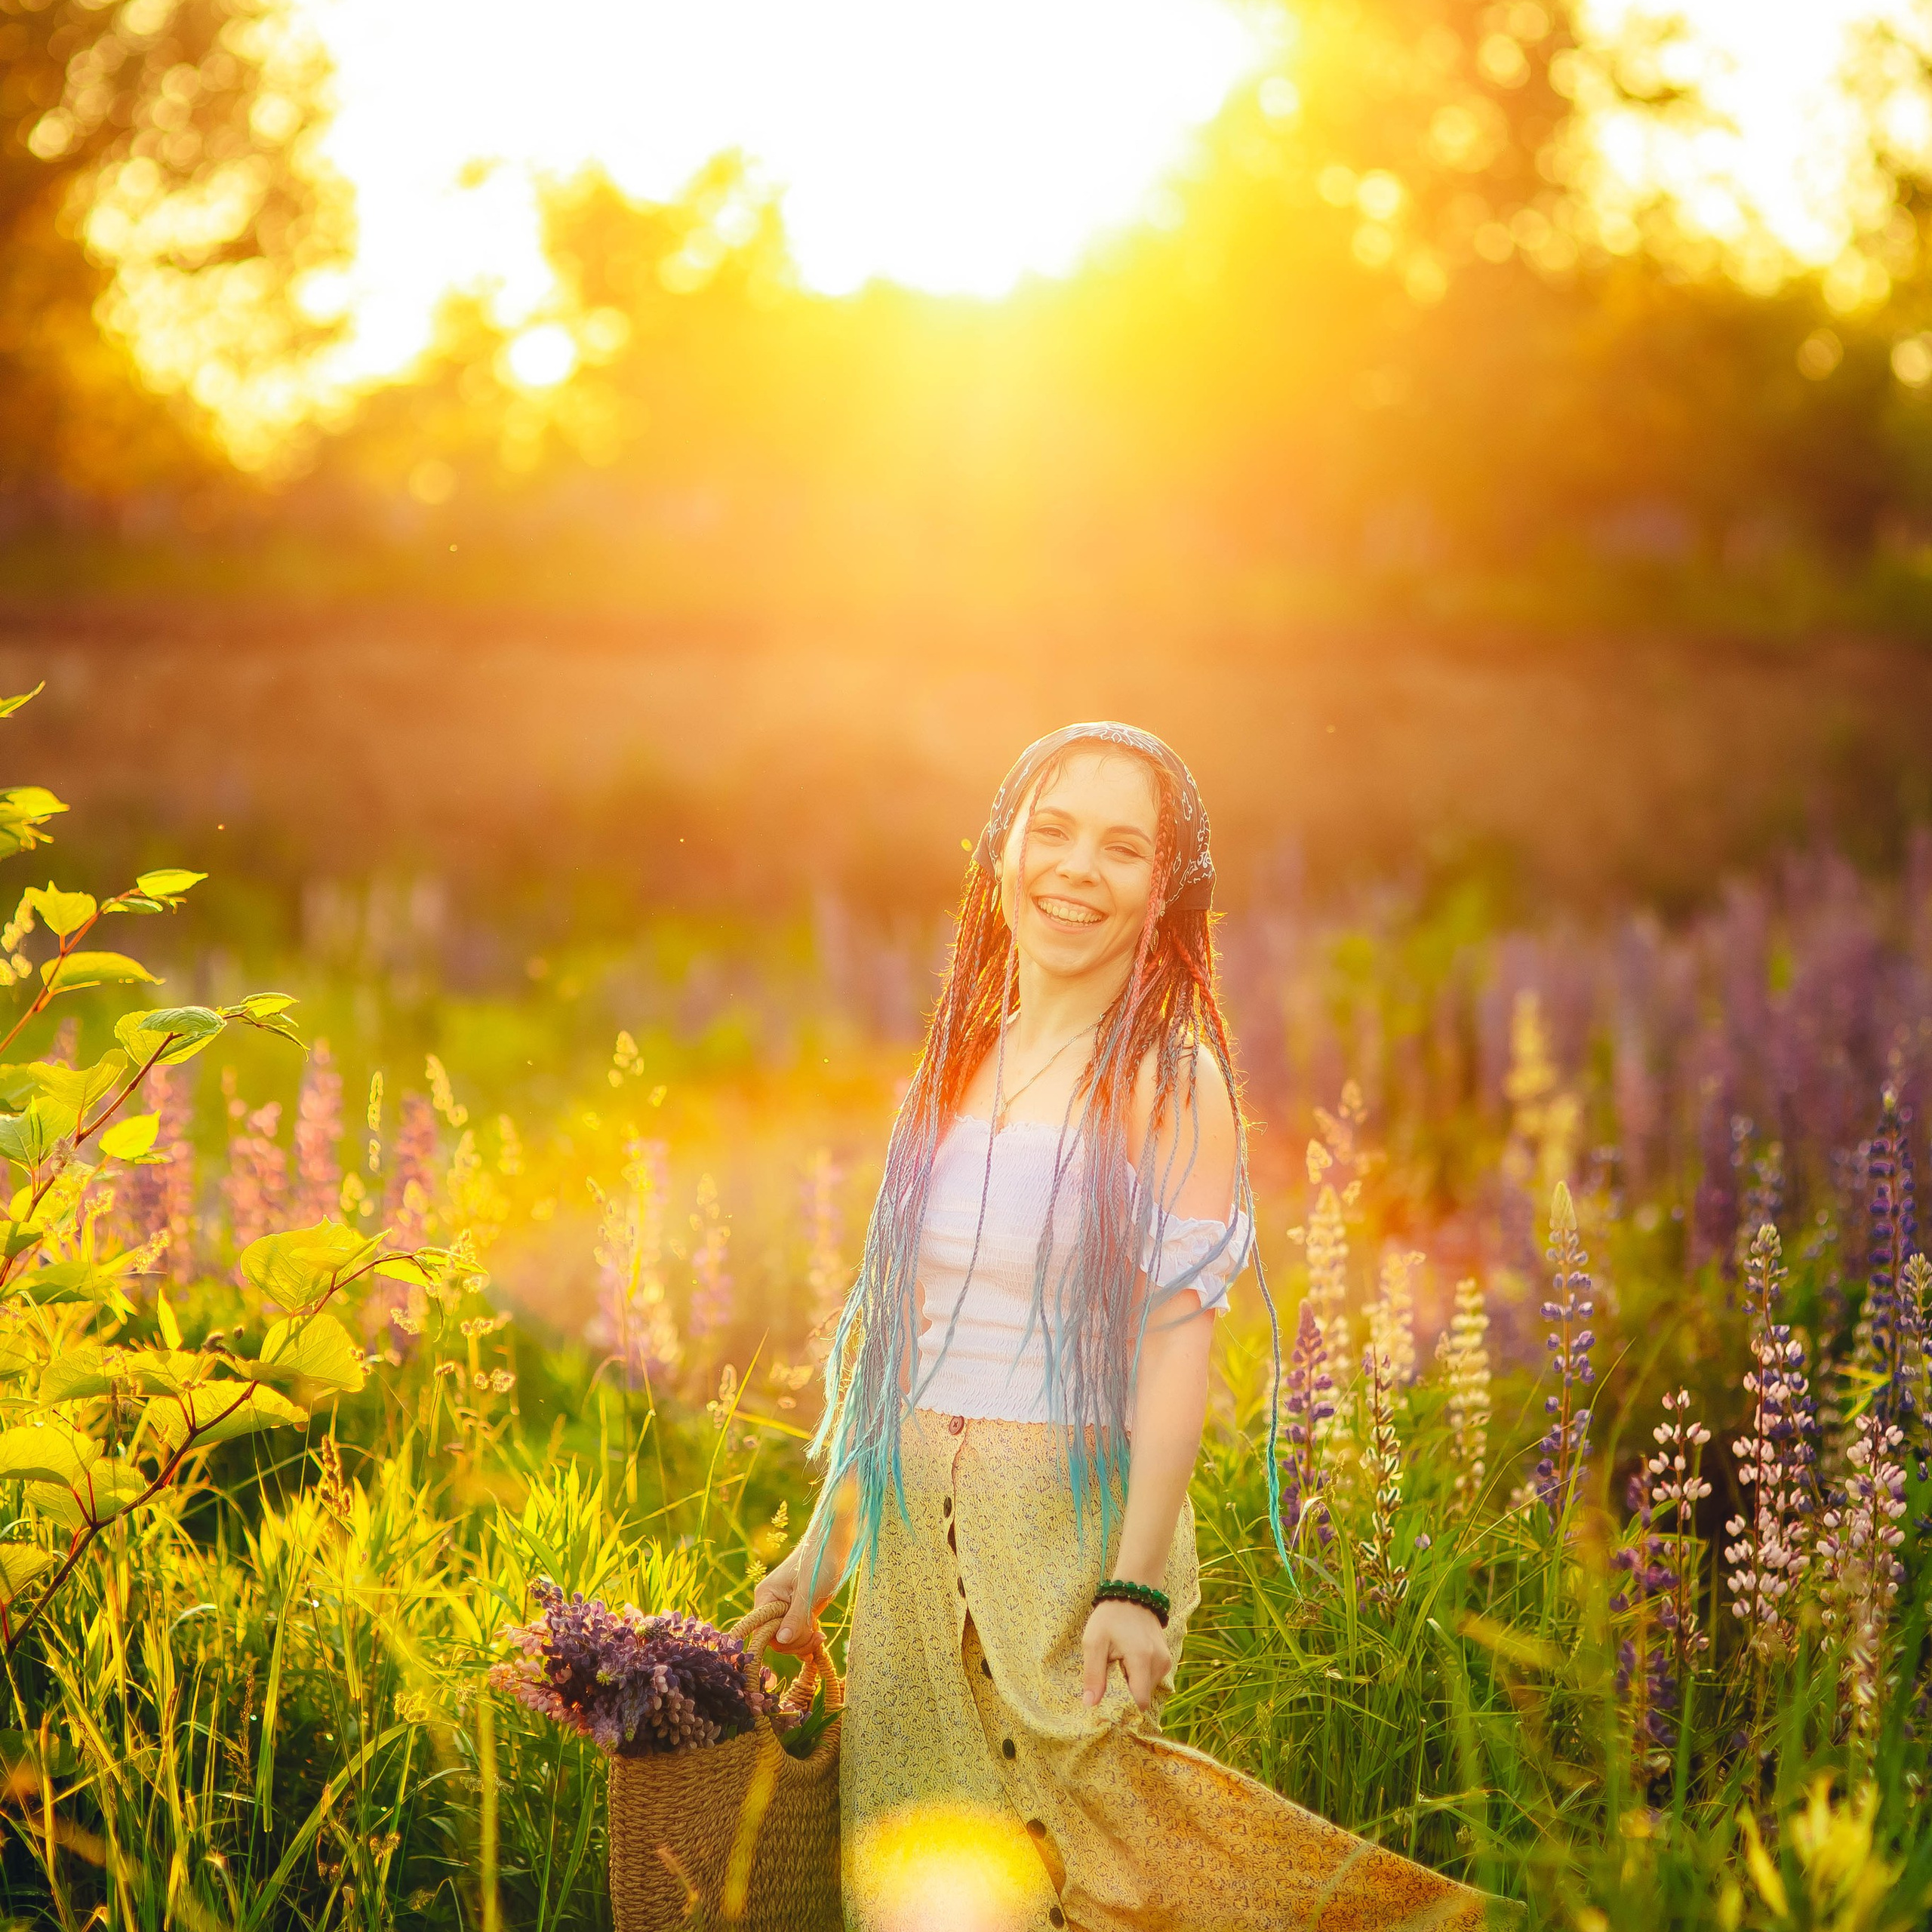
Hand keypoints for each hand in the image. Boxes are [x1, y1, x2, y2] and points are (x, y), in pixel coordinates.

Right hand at [753, 1539, 826, 1655]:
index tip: (804, 1640)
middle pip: (776, 1637)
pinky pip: (796, 1629)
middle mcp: (771, 1602)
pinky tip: (816, 1640)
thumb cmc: (819, 1562)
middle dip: (796, 1642)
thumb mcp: (808, 1593)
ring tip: (820, 1637)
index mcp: (766, 1595)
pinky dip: (805, 1637)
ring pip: (787, 1635)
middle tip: (817, 1638)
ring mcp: (784, 1605)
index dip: (783, 1641)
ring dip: (803, 1641)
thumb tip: (782, 1641)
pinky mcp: (797, 1607)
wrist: (834, 1544)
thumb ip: (795, 1618)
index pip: (764, 1632)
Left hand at [1081, 1598, 1169, 1712]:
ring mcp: (1166, 1661)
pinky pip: (1151, 1679)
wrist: (1132, 1593)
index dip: (1123, 1707)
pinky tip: (1128, 1661)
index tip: (1107, 1700)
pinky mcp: (1166, 1659)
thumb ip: (1093, 1674)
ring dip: (1132, 1684)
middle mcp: (1159, 1662)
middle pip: (1142, 1696)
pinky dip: (1139, 1676)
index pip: (1139, 1701)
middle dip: (1125, 1694)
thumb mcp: (1094, 1642)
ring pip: (1147, 1689)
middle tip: (1110, 1675)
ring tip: (1119, 1664)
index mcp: (1142, 1659)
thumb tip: (1090, 1704)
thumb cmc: (1110, 1616)